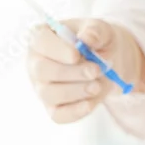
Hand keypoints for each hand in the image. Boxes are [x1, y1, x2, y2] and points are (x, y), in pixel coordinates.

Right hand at [27, 19, 144, 122]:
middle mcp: (35, 62)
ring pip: (50, 94)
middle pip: (42, 70)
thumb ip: (95, 31)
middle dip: (71, 72)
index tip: (77, 54)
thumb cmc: (97, 42)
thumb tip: (86, 38)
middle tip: (96, 70)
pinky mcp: (53, 107)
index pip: (39, 41)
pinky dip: (75, 111)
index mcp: (41, 37)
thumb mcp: (101, 30)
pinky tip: (90, 103)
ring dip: (76, 91)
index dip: (57, 50)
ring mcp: (42, 87)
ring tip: (98, 85)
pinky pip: (59, 115)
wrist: (108, 62)